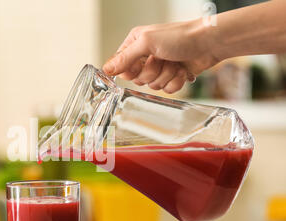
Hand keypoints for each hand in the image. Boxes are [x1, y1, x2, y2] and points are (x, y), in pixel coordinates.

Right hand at [103, 19, 219, 92]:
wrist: (209, 43)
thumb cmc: (180, 36)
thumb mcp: (147, 43)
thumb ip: (125, 57)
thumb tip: (106, 69)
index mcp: (135, 44)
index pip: (121, 67)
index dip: (131, 70)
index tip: (140, 64)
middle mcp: (145, 56)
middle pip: (137, 79)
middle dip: (151, 72)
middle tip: (161, 60)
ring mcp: (159, 68)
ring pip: (152, 86)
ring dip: (166, 76)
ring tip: (174, 62)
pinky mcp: (171, 77)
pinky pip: (166, 90)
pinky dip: (176, 82)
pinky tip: (182, 70)